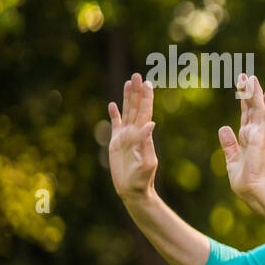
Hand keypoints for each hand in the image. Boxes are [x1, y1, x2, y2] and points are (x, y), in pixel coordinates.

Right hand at [107, 73, 157, 201]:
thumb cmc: (142, 179)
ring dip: (127, 97)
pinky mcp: (116, 142)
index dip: (146, 98)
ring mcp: (126, 136)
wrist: (133, 189)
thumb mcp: (147, 162)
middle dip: (137, 91)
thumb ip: (147, 143)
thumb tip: (151, 124)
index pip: (145, 112)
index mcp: (143, 135)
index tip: (147, 83)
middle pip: (136, 107)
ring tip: (128, 82)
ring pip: (127, 112)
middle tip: (137, 75)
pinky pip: (115, 124)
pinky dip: (114, 114)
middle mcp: (135, 132)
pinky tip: (113, 104)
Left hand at [220, 74, 264, 205]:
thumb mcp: (230, 158)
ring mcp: (259, 135)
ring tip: (252, 77)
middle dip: (248, 92)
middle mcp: (254, 134)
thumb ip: (228, 143)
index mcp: (246, 138)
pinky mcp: (261, 138)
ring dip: (256, 93)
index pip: (245, 114)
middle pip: (251, 108)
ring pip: (258, 109)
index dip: (243, 100)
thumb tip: (223, 127)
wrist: (250, 190)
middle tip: (245, 75)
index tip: (241, 86)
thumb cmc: (242, 180)